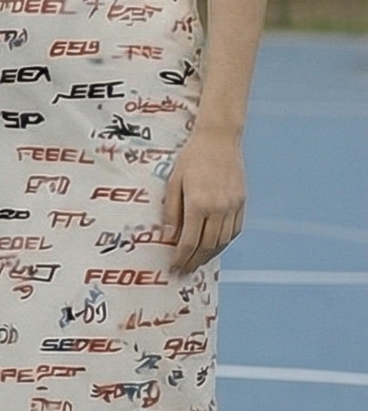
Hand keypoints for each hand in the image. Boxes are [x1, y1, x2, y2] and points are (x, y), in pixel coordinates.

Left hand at [161, 132, 245, 275]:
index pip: (189, 241)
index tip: (174, 268)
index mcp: (198, 204)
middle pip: (207, 246)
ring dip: (210, 255)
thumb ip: (172, 211)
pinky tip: (214, 246)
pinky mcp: (241, 203)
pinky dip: (224, 243)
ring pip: (222, 241)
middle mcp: (218, 208)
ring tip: (197, 262)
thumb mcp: (173, 182)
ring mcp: (232, 206)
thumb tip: (168, 237)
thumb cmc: (191, 158)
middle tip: (184, 271)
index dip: (181, 258)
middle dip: (194, 261)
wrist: (219, 139)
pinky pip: (234, 230)